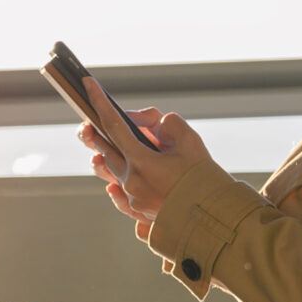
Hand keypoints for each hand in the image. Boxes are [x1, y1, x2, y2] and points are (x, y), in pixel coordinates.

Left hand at [79, 77, 208, 225]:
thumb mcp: (191, 142)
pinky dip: (115, 181)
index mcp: (141, 162)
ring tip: (98, 144)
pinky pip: (119, 195)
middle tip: (88, 121)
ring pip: (111, 171)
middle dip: (97, 132)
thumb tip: (156, 125)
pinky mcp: (139, 212)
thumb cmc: (203, 179)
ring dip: (105, 155)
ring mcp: (133, 199)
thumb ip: (169, 124)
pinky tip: (112, 180)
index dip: (99, 102)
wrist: (213, 217)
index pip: (114, 125)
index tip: (88, 84)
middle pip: (106, 150)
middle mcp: (131, 181)